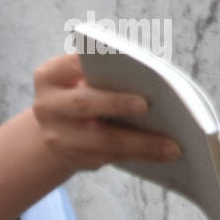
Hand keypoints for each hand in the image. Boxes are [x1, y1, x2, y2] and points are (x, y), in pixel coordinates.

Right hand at [32, 53, 182, 170]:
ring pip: (99, 140)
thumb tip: (149, 81)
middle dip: (115, 103)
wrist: (60, 127)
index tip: (120, 61)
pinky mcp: (71, 158)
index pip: (72, 64)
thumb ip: (103, 73)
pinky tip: (161, 154)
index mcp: (50, 76)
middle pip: (82, 104)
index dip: (95, 64)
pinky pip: (107, 158)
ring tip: (172, 146)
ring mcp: (55, 136)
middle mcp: (47, 106)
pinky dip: (136, 156)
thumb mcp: (83, 77)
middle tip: (145, 105)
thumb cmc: (85, 92)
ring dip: (138, 143)